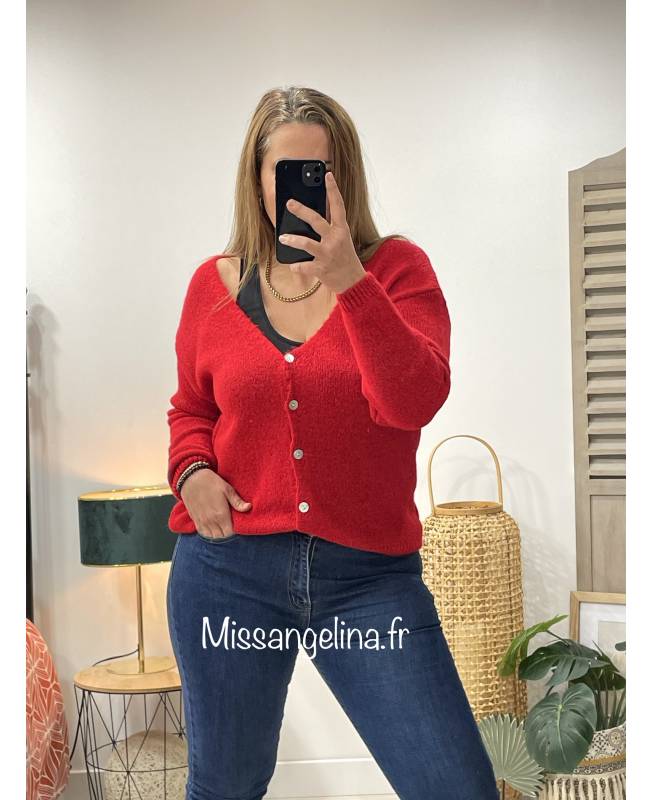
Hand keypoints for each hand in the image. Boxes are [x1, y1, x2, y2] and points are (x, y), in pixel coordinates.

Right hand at [180, 469, 250, 538]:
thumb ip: (237, 502)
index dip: (235, 529)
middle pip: (222, 536)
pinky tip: (212, 524)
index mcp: (221, 514)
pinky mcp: (195, 520)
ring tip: (221, 524)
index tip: (236, 522)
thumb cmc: (210, 482)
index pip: (230, 532)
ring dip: (218, 532)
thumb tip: (249, 507)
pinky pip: (203, 533)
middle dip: (227, 531)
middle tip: (230, 522)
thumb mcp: (227, 489)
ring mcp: (202, 521)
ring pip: (212, 536)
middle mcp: (211, 521)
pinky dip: (209, 532)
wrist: (191, 478)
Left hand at [277, 171, 366, 292]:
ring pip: (306, 243)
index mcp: (342, 230)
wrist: (353, 282)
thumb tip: (310, 215)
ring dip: (292, 240)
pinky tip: (293, 265)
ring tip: (282, 237)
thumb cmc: (344, 257)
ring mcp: (328, 254)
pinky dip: (296, 266)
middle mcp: (335, 239)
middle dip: (301, 210)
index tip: (327, 175)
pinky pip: (303, 266)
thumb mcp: (342, 239)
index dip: (333, 189)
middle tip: (289, 203)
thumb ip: (330, 227)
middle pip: (316, 220)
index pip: (338, 206)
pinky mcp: (321, 269)